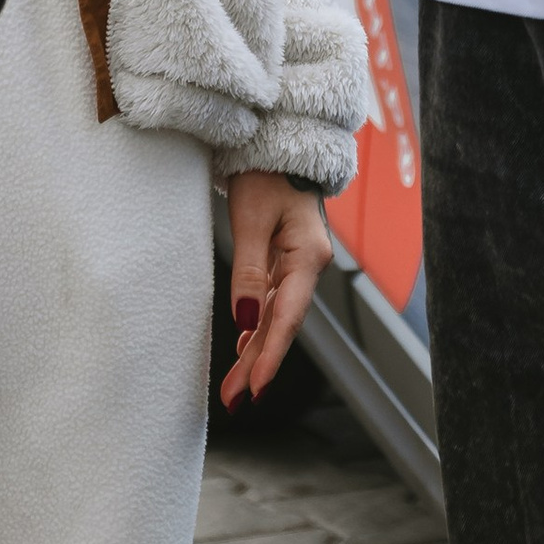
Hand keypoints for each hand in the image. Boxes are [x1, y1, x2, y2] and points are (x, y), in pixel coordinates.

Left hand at [220, 171, 330, 406]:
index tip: (254, 389)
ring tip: (234, 389)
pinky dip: (258, 326)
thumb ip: (250, 270)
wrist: (275, 142)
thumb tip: (245, 320)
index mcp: (309, 256)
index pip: (288, 317)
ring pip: (277, 317)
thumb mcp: (252, 218)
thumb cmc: (263, 173)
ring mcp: (299, 263)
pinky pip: (274, 302)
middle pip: (282, 324)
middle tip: (234, 401)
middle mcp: (309, 265)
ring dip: (256, 351)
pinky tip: (244, 347)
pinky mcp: (287, 259)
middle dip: (258, 365)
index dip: (271, 357)